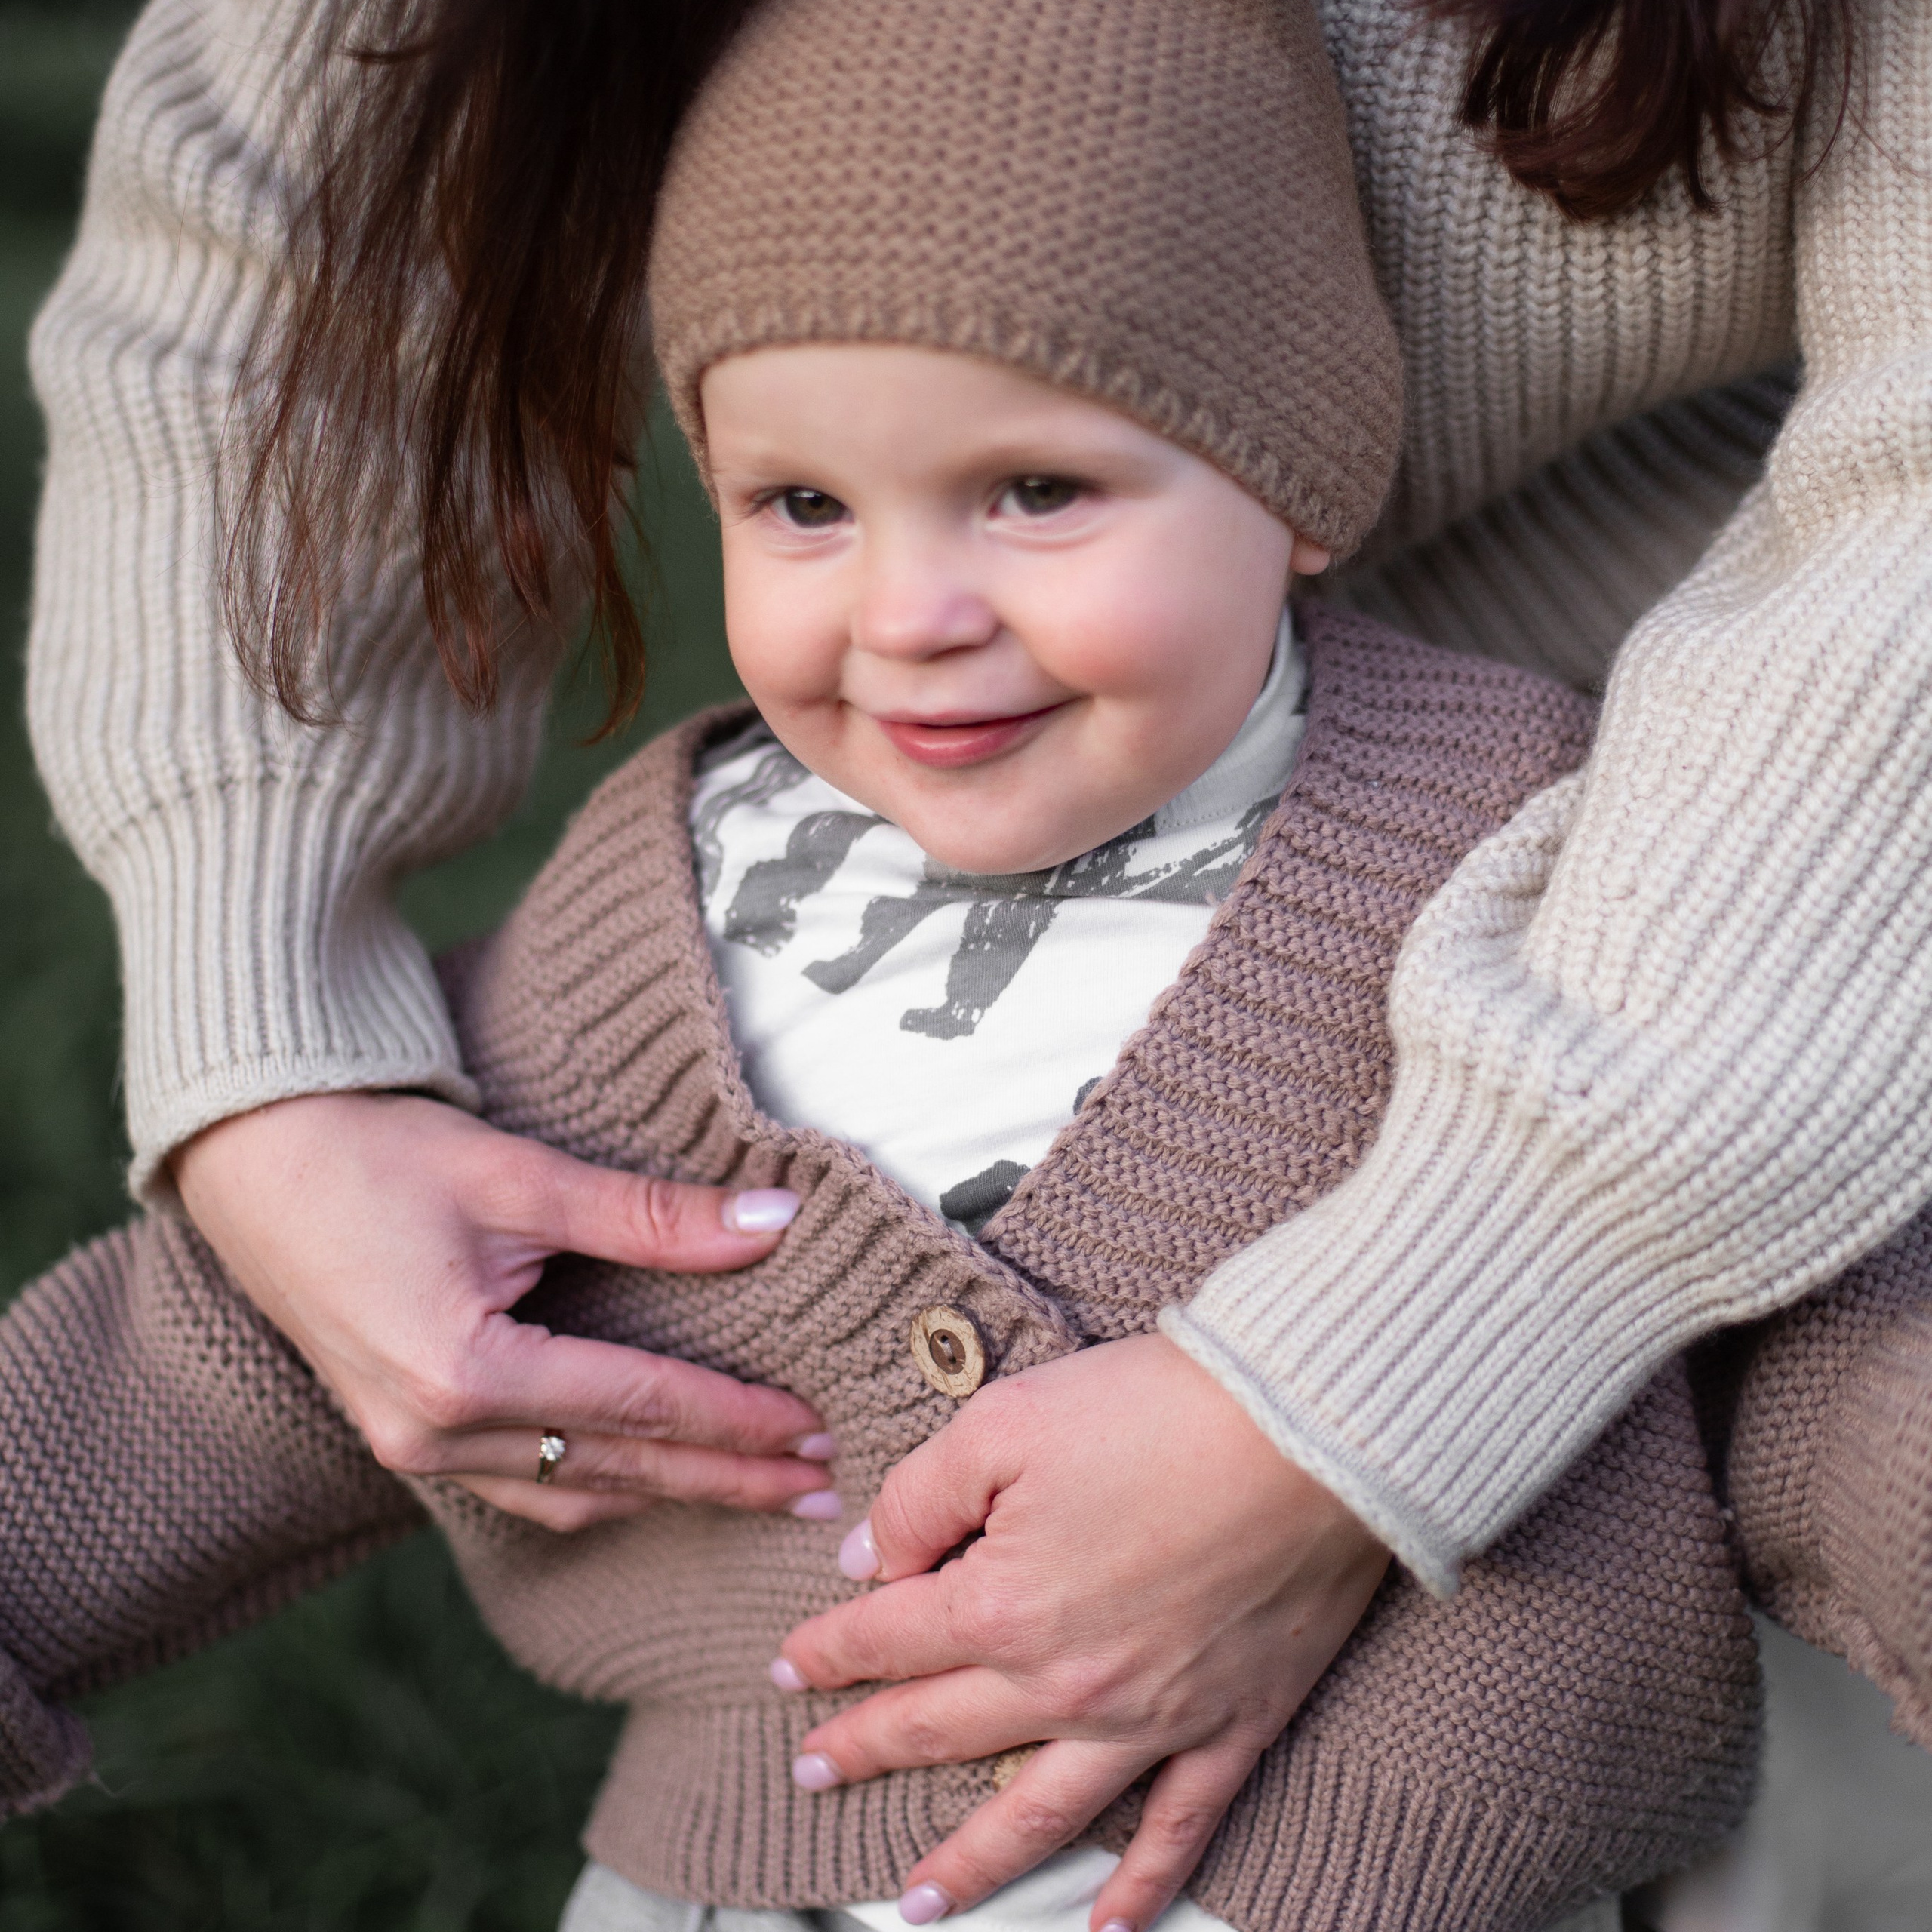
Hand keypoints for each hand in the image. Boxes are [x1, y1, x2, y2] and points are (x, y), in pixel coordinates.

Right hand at [175, 1091, 835, 1529]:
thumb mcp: (520, 1176)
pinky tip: (654, 1479)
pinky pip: (522, 1489)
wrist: (249, 1155)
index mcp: (463, 1372)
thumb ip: (651, 1215)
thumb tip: (774, 1221)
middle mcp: (435, 1433)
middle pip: (618, 1470)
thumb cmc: (373, 1151)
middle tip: (827, 1492)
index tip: (821, 1432)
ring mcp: (410, 1447)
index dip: (739, 1422)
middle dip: (728, 1480)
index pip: (640, 1406)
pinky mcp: (402, 1434)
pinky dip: (600, 1487)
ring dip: (671, 1492)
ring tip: (762, 1490)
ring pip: (572, 1495)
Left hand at [775, 1334, 1386, 1931]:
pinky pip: (1178, 1831)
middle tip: (815, 1772)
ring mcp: (1153, 1717)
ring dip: (970, 1862)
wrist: (1309, 1429)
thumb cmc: (1156, 1408)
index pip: (888, 1638)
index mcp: (1003, 1605)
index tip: (793, 1663)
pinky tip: (1107, 1927)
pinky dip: (1141, 1890)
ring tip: (915, 1902)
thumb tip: (867, 1561)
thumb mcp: (1004, 1420)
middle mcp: (1066, 1683)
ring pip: (1038, 1813)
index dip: (829, 1648)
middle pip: (940, 1728)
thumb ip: (919, 1496)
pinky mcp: (1233, 1724)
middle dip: (865, 1749)